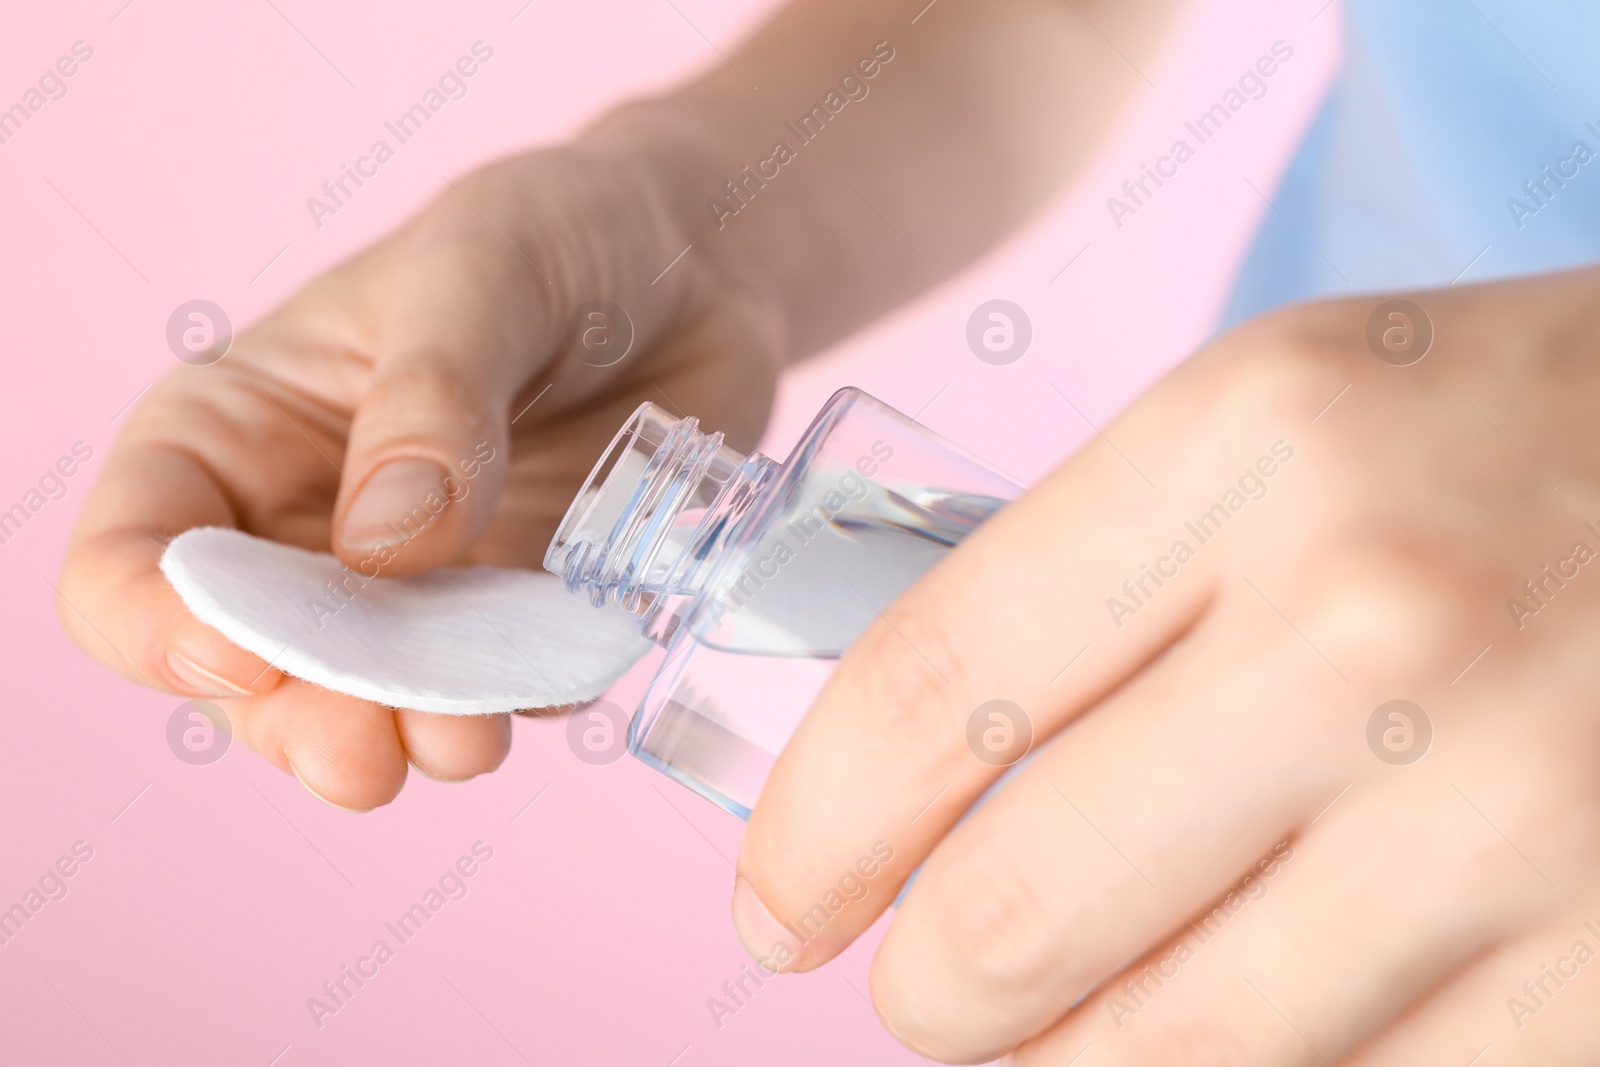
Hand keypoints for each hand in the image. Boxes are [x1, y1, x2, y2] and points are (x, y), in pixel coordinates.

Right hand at [58, 147, 775, 810]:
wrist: (695, 266)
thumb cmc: (559, 232)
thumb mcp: (485, 268)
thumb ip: (432, 397)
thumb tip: (385, 547)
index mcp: (239, 430)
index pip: (134, 553)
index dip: (155, 620)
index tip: (240, 652)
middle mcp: (312, 527)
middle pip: (252, 664)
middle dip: (296, 720)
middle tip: (365, 754)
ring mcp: (423, 587)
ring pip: (374, 703)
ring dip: (409, 735)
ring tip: (464, 739)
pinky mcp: (525, 615)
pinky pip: (511, 686)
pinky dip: (525, 698)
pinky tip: (559, 673)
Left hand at [733, 268, 1599, 1063]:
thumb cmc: (1503, 441)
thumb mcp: (1286, 422)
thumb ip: (1102, 578)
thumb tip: (918, 781)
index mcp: (1253, 445)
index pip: (934, 688)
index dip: (815, 833)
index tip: (780, 906)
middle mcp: (1377, 626)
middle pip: (1020, 914)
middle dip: (927, 994)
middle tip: (917, 995)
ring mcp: (1514, 810)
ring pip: (1169, 1054)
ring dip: (1061, 1066)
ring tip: (1048, 1035)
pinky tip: (1230, 1033)